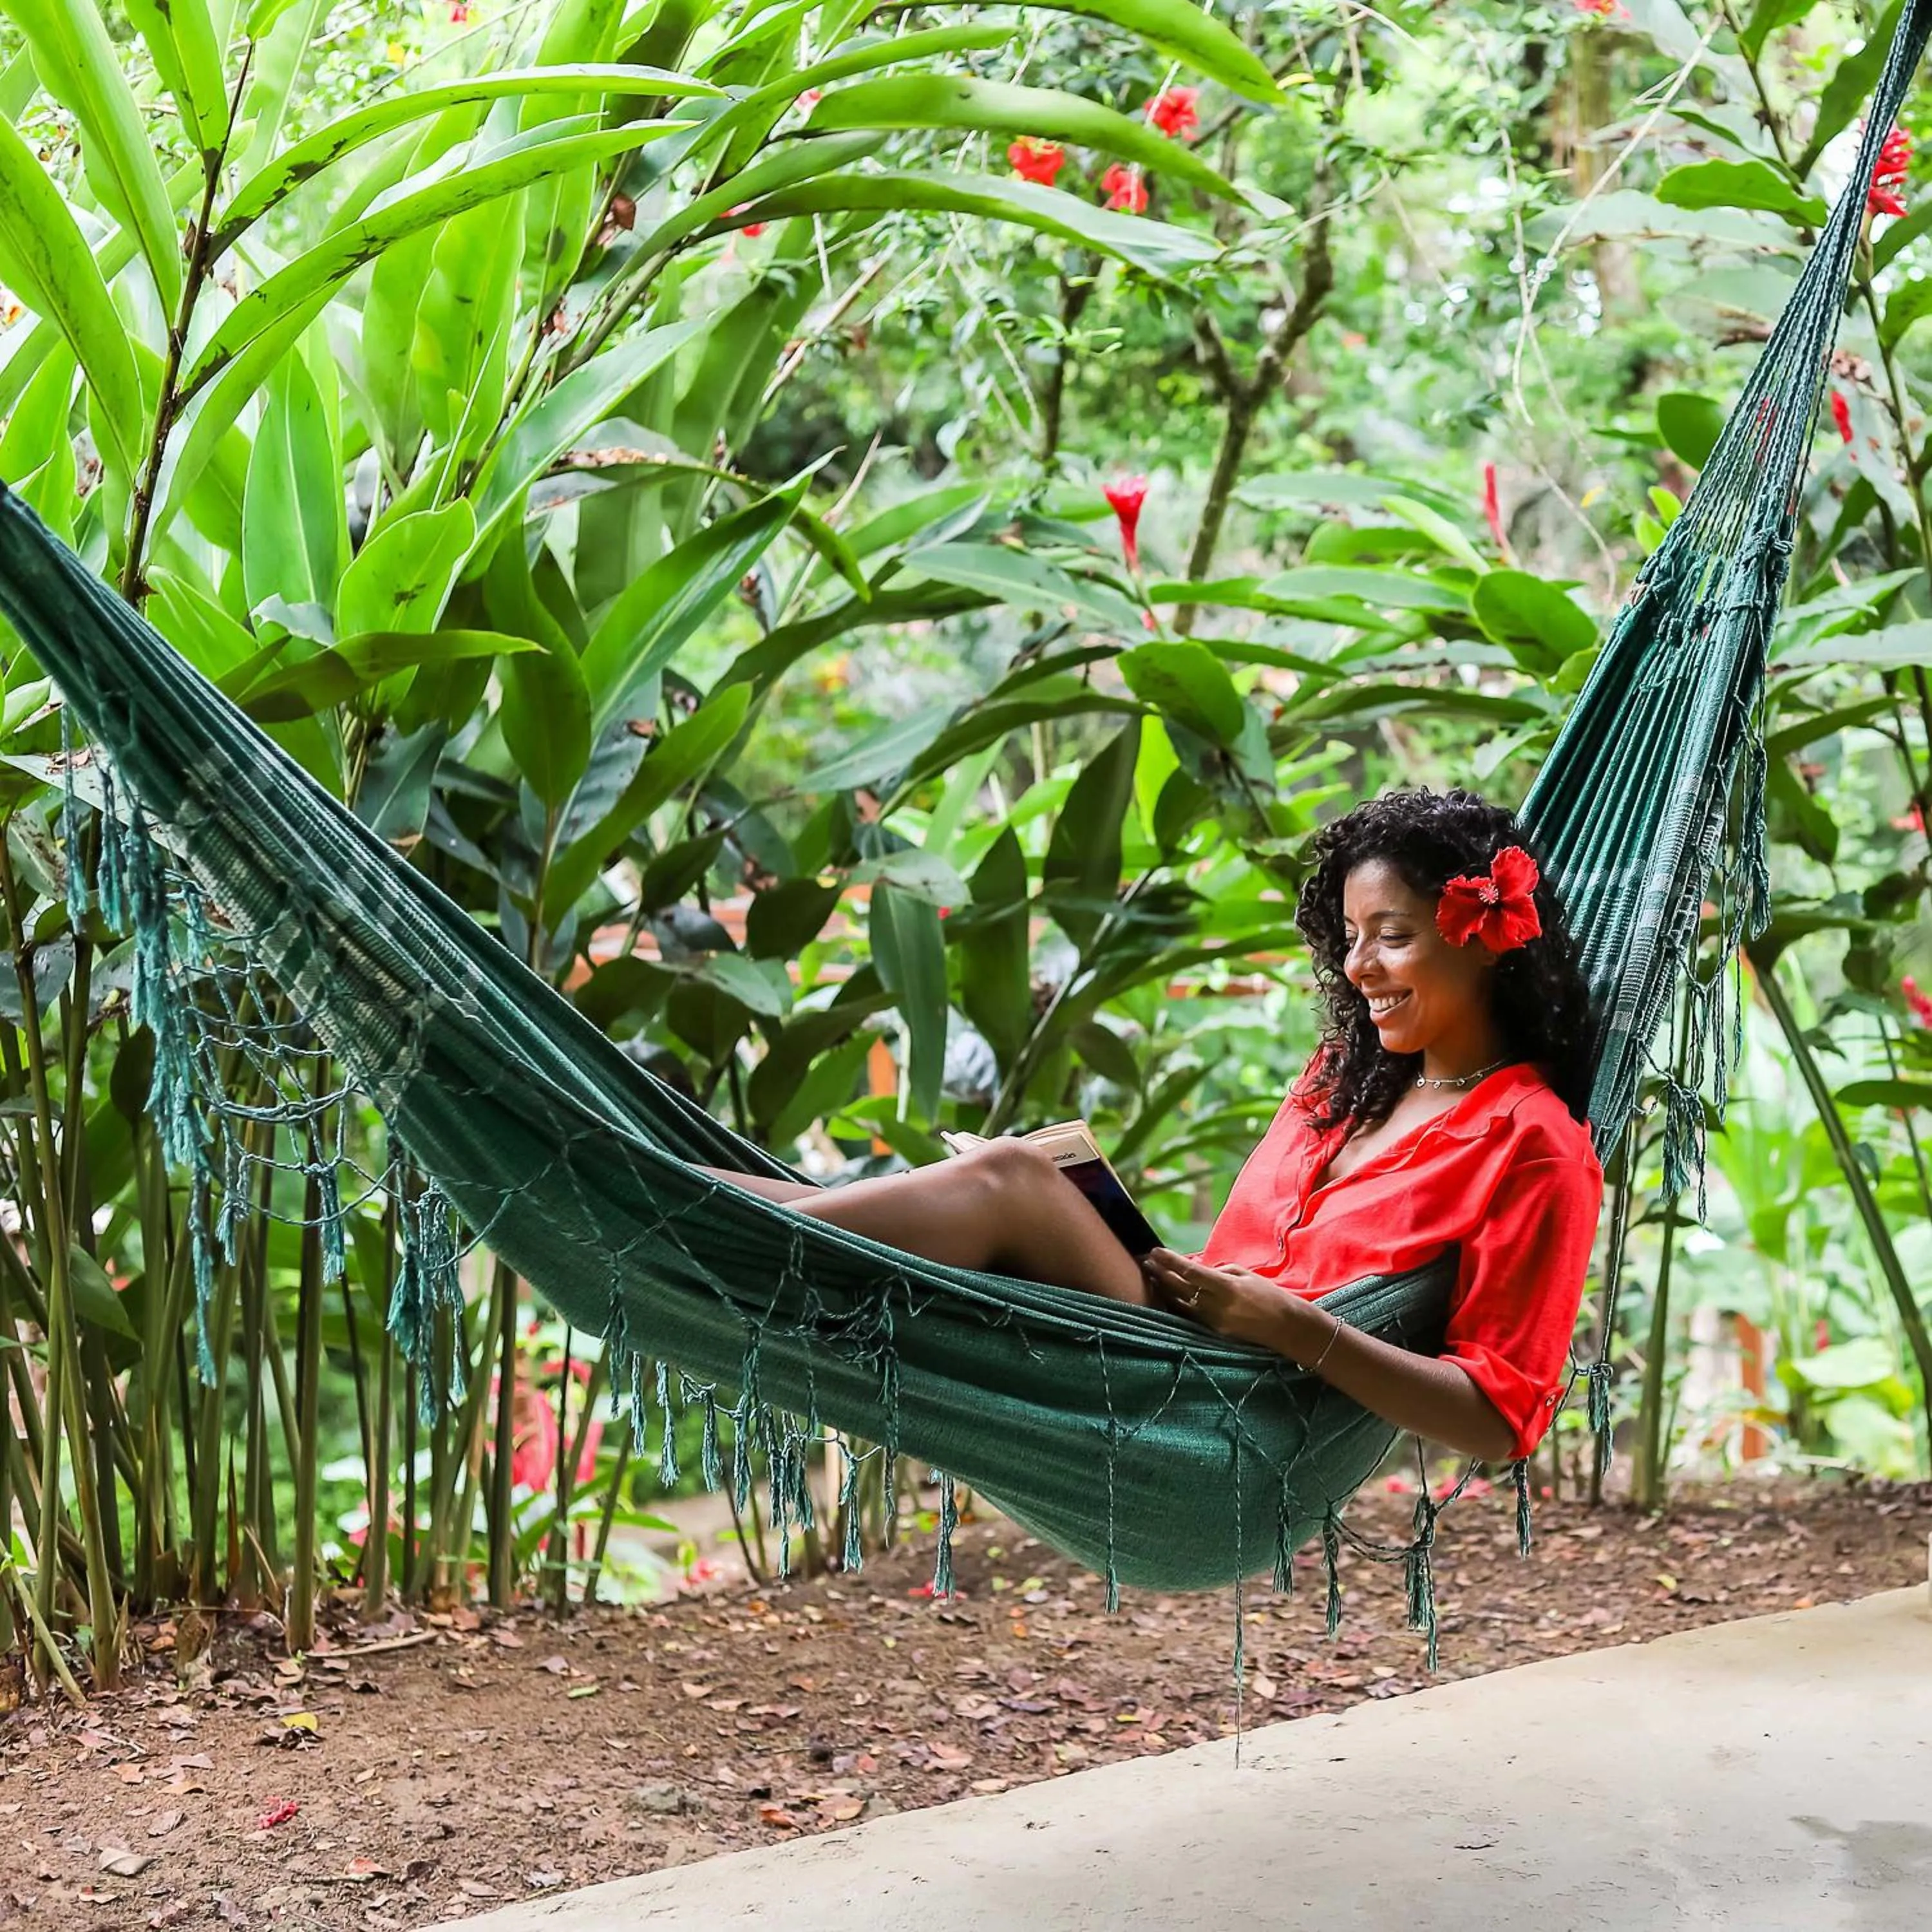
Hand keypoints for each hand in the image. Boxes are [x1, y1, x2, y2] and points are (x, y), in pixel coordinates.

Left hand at [1140, 1249, 1295, 1349]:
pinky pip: (1191, 1315)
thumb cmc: (1269, 1295)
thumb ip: (1219, 1270)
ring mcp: (1215, 1322)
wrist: (1287, 1327)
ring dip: (1164, 1290)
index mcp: (1227, 1287)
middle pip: (1181, 1288)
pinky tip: (1168, 1296)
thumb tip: (1197, 1268)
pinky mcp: (1215, 1333)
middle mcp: (1218, 1306)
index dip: (1170, 1261)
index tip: (1155, 1251)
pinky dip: (1178, 1303)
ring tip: (1151, 1277)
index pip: (1191, 1272)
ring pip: (1181, 1304)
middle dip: (1161, 1273)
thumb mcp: (1245, 1275)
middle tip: (1145, 1261)